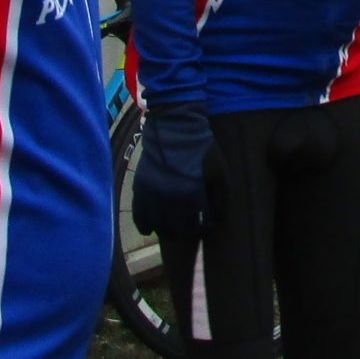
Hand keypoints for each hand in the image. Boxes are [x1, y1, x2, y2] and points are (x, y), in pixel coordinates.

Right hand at [131, 100, 213, 237]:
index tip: (204, 224)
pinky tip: (149, 229)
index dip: (200, 228)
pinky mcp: (141, 187)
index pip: (195, 225)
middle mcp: (170, 198)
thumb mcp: (220, 170)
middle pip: (175, 228)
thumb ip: (221, 196)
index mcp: (191, 194)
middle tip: (188, 228)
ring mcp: (153, 193)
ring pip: (156, 225)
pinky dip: (144, 225)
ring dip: (164, 230)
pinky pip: (138, 215)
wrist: (174, 127)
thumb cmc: (202, 148)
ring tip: (171, 229)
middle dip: (183, 231)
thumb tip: (219, 219)